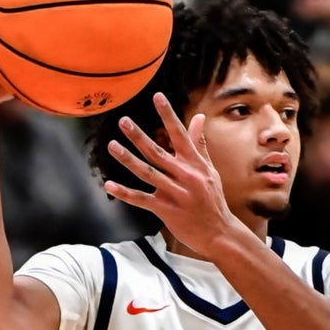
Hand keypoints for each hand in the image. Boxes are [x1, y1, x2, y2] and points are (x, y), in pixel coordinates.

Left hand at [103, 93, 238, 255]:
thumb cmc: (213, 199)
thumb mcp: (210, 170)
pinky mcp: (166, 210)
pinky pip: (142, 199)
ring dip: (128, 159)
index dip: (168, 115)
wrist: (219, 233)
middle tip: (123, 122)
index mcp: (195, 164)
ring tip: (112, 146)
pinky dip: (125, 193)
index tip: (157, 97)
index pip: (180, 135)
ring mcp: (176, 194)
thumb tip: (199, 117)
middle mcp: (186, 176)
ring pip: (147, 173)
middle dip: (139, 136)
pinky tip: (109, 185)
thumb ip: (200, 144)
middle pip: (158, 152)